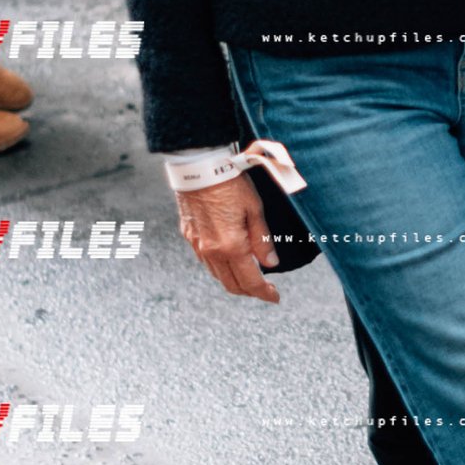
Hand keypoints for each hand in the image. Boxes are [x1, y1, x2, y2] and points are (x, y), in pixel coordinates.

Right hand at [177, 171, 280, 301]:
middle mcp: (212, 251)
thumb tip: (271, 264)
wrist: (198, 167)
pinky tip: (229, 260)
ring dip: (234, 281)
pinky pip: (206, 261)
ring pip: (217, 275)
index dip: (264, 293)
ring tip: (249, 276)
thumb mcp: (254, 209)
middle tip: (264, 289)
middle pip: (232, 285)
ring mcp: (198, 245)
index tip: (274, 297)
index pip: (251, 281)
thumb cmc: (230, 183)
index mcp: (231, 246)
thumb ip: (262, 240)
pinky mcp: (189, 236)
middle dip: (250, 291)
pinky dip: (220, 268)